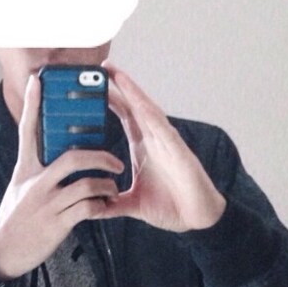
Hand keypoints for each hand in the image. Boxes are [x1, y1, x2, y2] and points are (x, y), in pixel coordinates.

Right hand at [0, 74, 124, 279]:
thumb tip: (56, 160)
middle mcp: (36, 182)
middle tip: (115, 162)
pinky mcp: (57, 223)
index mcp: (26, 170)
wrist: (1, 253)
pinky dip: (100, 207)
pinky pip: (87, 208)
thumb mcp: (19, 190)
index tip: (37, 80)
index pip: (28, 130)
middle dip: (101, 156)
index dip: (33, 104)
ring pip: (86, 184)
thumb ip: (36, 173)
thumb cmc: (14, 221)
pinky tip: (104, 208)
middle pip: (73, 157)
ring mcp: (47, 203)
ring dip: (106, 186)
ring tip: (112, 189)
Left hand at [102, 66, 226, 231]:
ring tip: (116, 74)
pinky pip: (161, 126)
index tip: (91, 87)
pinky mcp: (177, 150)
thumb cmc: (172, 207)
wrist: (196, 219)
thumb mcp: (133, 205)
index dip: (110, 100)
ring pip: (147, 110)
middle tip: (102, 66)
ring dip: (132, 91)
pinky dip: (149, 112)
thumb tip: (92, 209)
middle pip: (134, 105)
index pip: (124, 116)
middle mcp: (154, 139)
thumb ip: (113, 204)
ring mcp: (166, 142)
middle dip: (120, 85)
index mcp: (143, 147)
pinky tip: (137, 99)